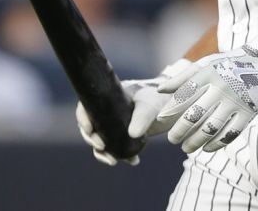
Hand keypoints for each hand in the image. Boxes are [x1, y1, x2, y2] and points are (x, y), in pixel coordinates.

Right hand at [75, 58, 193, 165]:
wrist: (175, 107)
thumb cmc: (160, 98)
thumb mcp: (151, 106)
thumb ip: (143, 117)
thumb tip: (132, 134)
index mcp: (110, 96)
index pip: (88, 105)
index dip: (83, 118)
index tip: (89, 129)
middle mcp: (109, 110)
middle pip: (90, 126)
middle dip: (91, 139)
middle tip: (102, 147)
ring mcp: (116, 123)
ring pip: (100, 140)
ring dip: (103, 153)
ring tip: (114, 161)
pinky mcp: (125, 135)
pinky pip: (115, 148)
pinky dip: (121, 156)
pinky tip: (133, 161)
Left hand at [154, 31, 257, 153]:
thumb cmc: (229, 64)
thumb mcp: (206, 63)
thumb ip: (183, 77)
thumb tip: (160, 91)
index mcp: (208, 74)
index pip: (184, 95)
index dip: (169, 110)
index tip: (160, 120)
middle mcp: (221, 87)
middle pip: (195, 115)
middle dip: (179, 130)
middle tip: (172, 139)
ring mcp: (236, 101)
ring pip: (211, 128)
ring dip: (195, 141)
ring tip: (186, 147)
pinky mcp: (249, 112)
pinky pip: (230, 133)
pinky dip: (216, 144)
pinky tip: (206, 148)